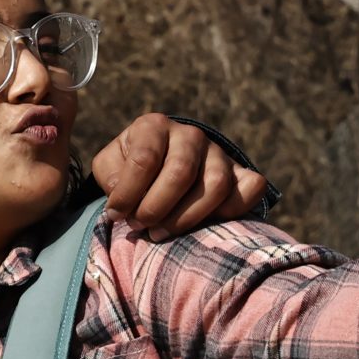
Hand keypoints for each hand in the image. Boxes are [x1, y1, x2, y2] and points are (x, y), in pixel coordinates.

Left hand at [89, 113, 269, 239]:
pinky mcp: (241, 171)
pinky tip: (207, 224)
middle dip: (157, 208)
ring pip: (215, 185)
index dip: (128, 193)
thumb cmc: (131, 167)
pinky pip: (250, 188)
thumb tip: (122, 199)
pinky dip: (233, 210)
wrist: (164, 163)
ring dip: (187, 217)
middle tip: (141, 227)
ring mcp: (218, 152)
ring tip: (161, 233)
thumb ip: (109, 177)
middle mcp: (190, 134)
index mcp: (153, 126)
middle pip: (181, 173)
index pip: (144, 159)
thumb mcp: (110, 165)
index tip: (116, 215)